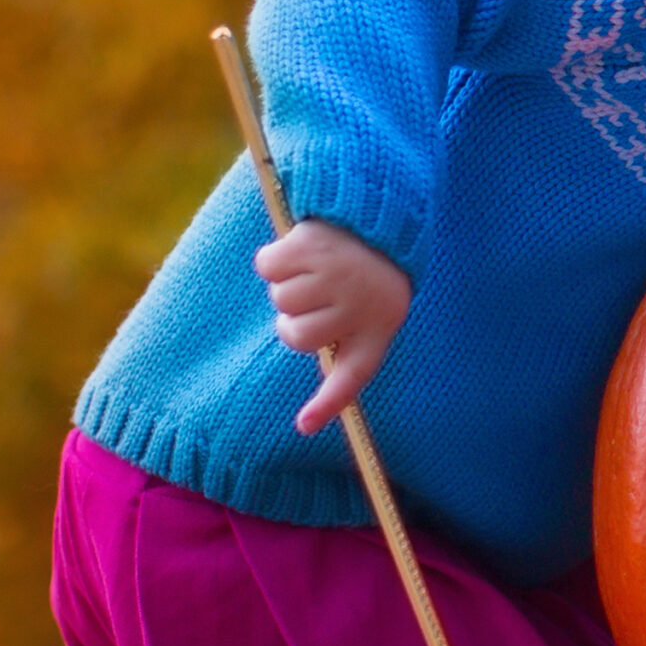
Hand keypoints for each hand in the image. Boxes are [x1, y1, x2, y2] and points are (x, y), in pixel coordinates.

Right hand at [255, 219, 412, 434]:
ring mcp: (336, 272)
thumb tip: (307, 426)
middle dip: (296, 317)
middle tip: (321, 293)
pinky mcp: (312, 243)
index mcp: (378, 329)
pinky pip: (267, 267)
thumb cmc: (366, 282)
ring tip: (319, 269)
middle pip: (293, 335)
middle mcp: (359, 304)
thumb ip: (340, 364)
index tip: (304, 426)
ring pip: (279, 300)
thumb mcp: (371, 320)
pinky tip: (304, 250)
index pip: (353, 376)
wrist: (375, 220)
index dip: (327, 403)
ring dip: (288, 283)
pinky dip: (275, 260)